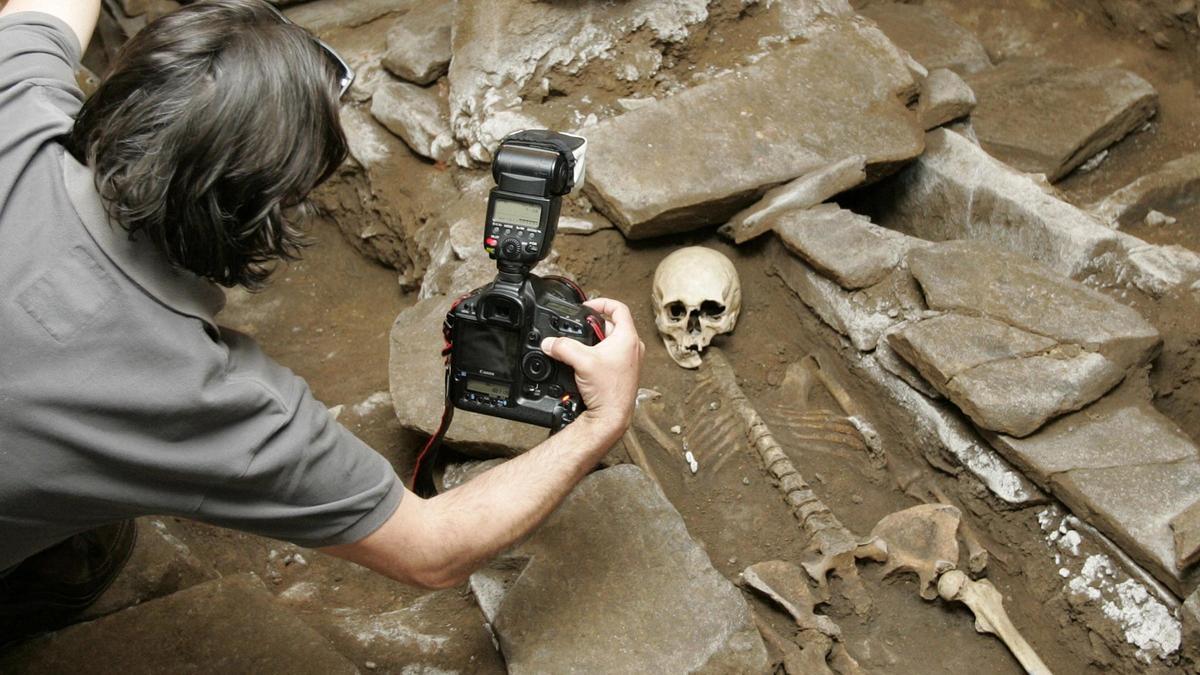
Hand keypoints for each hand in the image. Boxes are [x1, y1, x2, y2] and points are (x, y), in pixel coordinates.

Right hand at [541, 298, 643, 438]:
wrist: (611, 417)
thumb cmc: (608, 391)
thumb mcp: (581, 361)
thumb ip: (562, 347)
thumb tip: (550, 343)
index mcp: (628, 338)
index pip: (619, 308)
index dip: (601, 302)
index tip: (587, 307)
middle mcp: (632, 347)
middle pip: (611, 326)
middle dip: (592, 328)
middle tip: (578, 332)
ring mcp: (629, 361)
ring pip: (609, 342)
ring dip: (594, 343)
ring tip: (580, 349)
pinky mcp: (623, 372)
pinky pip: (610, 356)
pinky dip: (597, 355)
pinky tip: (585, 363)